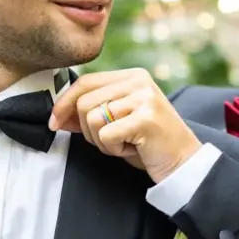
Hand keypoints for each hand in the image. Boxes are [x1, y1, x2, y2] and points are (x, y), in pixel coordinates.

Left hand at [49, 69, 201, 182]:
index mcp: (131, 76)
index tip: (55, 122)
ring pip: (92, 119)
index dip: (64, 103)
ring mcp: (143, 98)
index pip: (85, 82)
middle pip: (84, 102)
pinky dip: (114, 149)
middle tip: (110, 141)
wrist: (183, 163)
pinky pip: (106, 135)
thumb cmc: (147, 143)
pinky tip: (133, 149)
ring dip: (102, 141)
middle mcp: (138, 81)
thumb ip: (91, 112)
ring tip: (125, 144)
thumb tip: (57, 115)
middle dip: (87, 130)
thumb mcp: (117, 121)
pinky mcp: (145, 118)